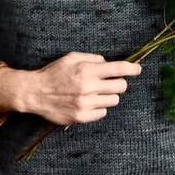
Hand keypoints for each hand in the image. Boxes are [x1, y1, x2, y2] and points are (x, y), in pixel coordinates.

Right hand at [23, 51, 141, 125]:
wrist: (35, 93)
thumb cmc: (54, 72)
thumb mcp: (72, 57)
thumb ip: (92, 58)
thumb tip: (107, 63)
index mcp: (86, 70)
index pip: (117, 69)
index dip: (131, 69)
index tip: (138, 69)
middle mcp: (88, 88)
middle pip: (120, 87)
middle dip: (118, 83)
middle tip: (110, 82)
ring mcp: (85, 104)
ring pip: (113, 101)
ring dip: (109, 96)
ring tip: (96, 92)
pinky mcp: (81, 117)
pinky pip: (102, 113)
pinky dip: (99, 108)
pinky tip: (88, 102)